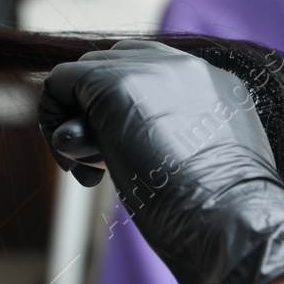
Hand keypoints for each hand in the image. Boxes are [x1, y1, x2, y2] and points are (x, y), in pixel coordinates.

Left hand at [38, 40, 283, 283]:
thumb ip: (181, 140)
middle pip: (116, 65)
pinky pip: (59, 84)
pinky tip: (76, 164)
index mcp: (217, 85)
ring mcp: (148, 69)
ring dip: (75, 123)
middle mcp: (185, 66)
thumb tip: (130, 142)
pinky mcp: (110, 82)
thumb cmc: (224, 216)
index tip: (129, 157)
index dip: (128, 114)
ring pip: (83, 75)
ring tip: (89, 170)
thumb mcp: (212, 167)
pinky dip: (53, 122)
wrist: (230, 218)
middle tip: (101, 166)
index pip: (154, 73)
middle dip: (98, 115)